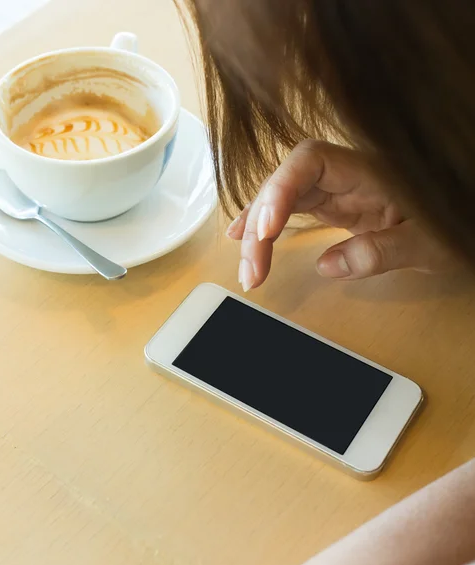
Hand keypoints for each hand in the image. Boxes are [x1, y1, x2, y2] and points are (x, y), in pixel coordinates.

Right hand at [227, 140, 451, 290]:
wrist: (464, 218)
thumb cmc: (456, 222)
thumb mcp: (428, 244)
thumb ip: (381, 251)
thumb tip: (327, 266)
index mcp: (369, 171)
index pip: (309, 159)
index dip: (280, 188)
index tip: (267, 230)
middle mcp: (345, 175)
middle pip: (284, 184)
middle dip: (260, 226)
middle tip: (252, 272)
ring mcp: (336, 189)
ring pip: (280, 200)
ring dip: (256, 235)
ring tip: (248, 272)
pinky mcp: (332, 206)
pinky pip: (289, 210)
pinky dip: (265, 227)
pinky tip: (244, 241)